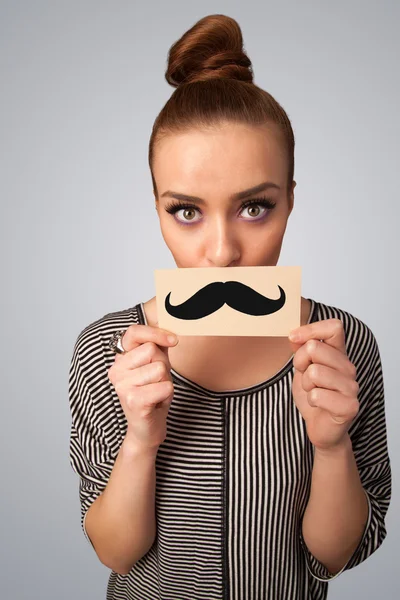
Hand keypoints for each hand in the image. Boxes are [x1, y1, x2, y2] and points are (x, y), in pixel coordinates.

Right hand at [107, 323, 178, 451]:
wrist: (147, 428)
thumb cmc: (153, 394)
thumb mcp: (156, 364)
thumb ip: (158, 344)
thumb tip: (169, 323)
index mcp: (120, 359)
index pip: (133, 332)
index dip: (155, 332)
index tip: (173, 340)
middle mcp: (116, 370)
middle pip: (152, 350)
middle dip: (164, 364)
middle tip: (157, 381)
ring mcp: (122, 386)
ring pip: (160, 369)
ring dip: (165, 381)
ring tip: (156, 392)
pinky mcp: (133, 401)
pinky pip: (165, 386)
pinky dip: (168, 394)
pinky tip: (157, 402)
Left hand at [288, 318, 358, 451]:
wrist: (320, 427)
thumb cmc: (314, 395)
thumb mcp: (302, 368)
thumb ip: (302, 350)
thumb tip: (294, 336)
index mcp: (338, 354)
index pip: (334, 327)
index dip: (310, 329)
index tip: (293, 338)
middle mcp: (348, 368)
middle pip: (315, 348)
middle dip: (300, 363)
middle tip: (306, 377)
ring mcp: (351, 387)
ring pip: (314, 372)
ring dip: (306, 385)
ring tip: (313, 392)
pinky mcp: (350, 407)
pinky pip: (317, 395)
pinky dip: (311, 401)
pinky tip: (319, 405)